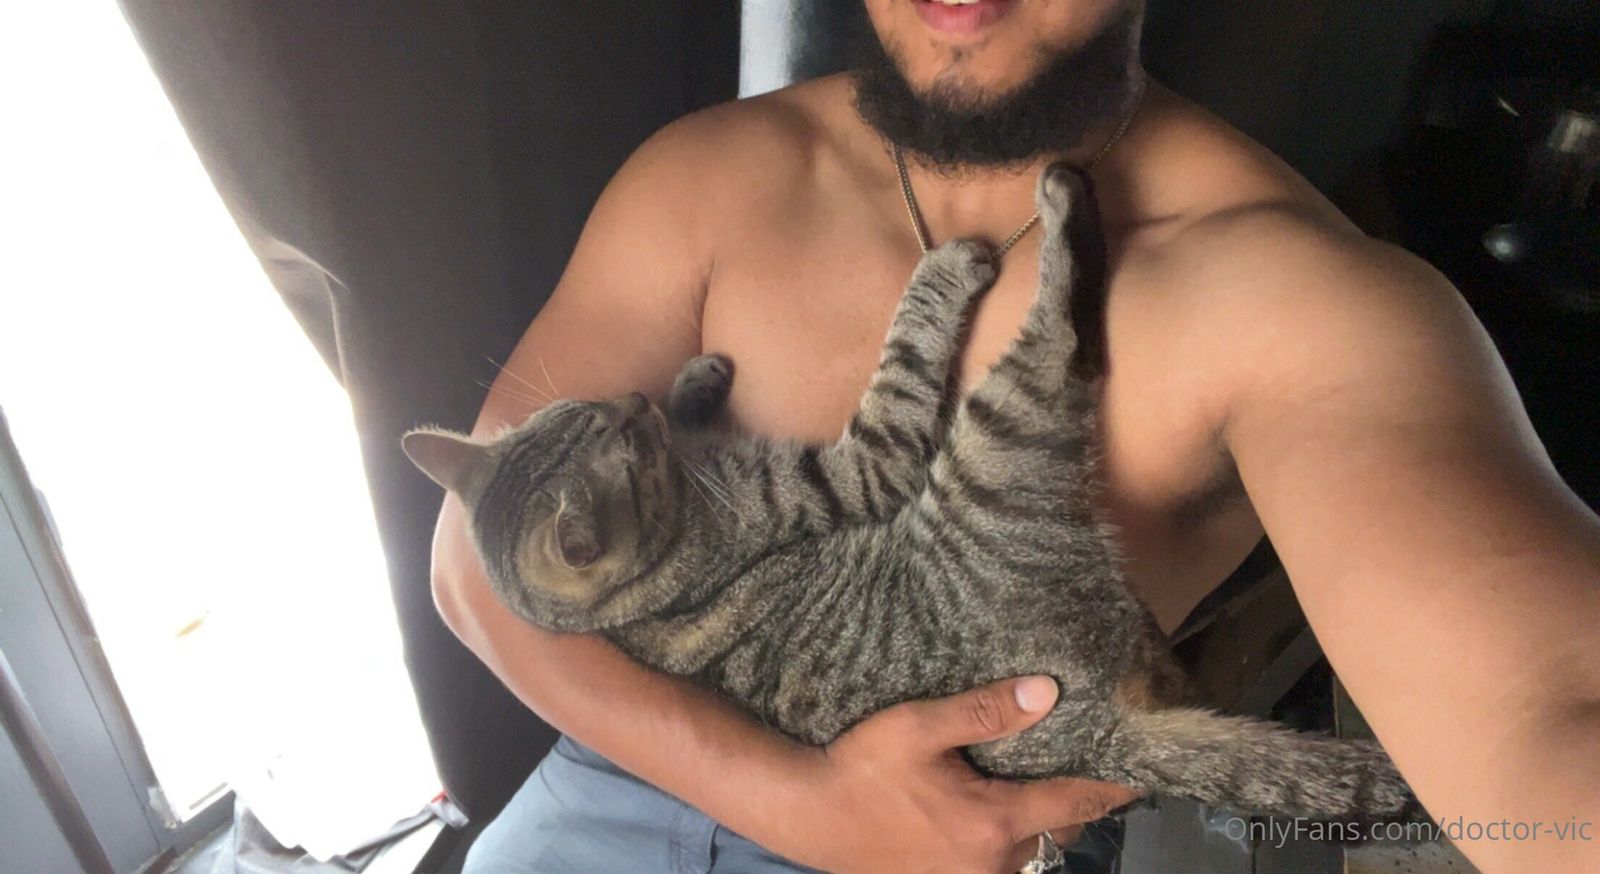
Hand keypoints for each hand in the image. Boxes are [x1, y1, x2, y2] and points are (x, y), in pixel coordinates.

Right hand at [779, 676, 1140, 873]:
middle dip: (1080, 797)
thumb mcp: (918, 728)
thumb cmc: (860, 768)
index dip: (1116, 783)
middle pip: (1063, 829)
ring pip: (1035, 848)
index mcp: (994, 822)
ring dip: (1047, 817)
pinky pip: (1005, 858)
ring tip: (1050, 775)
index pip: (1078, 801)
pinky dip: (1017, 832)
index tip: (1145, 761)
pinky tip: (1003, 804)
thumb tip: (1047, 691)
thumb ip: (984, 711)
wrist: (807, 815)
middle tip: (1089, 754)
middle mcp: (993, 861)